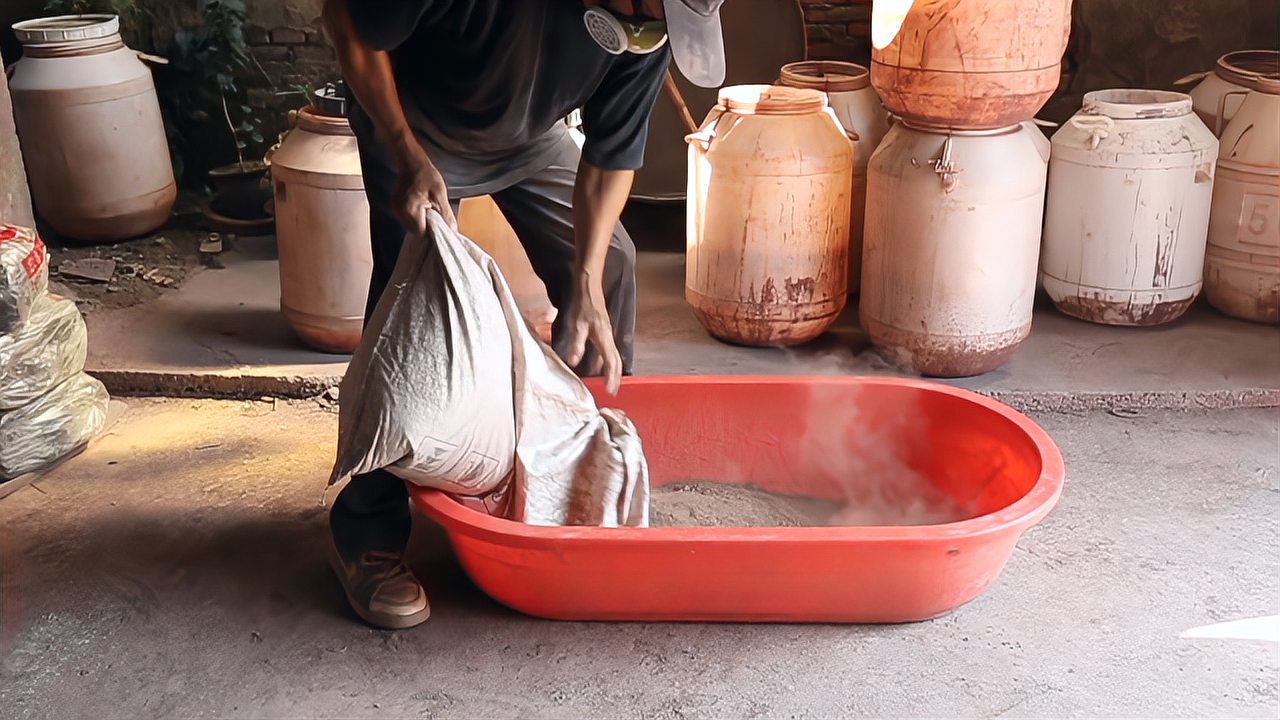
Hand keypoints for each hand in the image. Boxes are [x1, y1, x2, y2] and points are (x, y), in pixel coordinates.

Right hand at [393, 153, 455, 234]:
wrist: (411, 162)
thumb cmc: (426, 176)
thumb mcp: (440, 195)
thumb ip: (446, 215)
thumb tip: (453, 231)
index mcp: (410, 210)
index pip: (422, 233)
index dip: (432, 232)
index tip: (440, 227)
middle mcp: (399, 213)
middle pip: (416, 231)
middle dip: (427, 227)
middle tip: (436, 215)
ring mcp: (395, 211)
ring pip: (412, 226)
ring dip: (422, 222)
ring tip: (429, 208)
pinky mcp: (395, 208)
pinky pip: (408, 219)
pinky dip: (416, 217)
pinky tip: (422, 207)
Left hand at [564, 280, 622, 395]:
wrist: (589, 285)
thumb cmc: (583, 304)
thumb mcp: (576, 324)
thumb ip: (576, 343)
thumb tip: (574, 362)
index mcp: (604, 337)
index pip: (611, 362)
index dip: (612, 377)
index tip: (610, 391)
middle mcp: (609, 337)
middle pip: (616, 361)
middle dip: (616, 377)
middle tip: (613, 391)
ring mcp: (607, 334)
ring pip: (614, 356)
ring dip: (613, 370)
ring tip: (609, 382)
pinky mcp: (603, 331)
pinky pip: (608, 350)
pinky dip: (607, 361)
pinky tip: (599, 365)